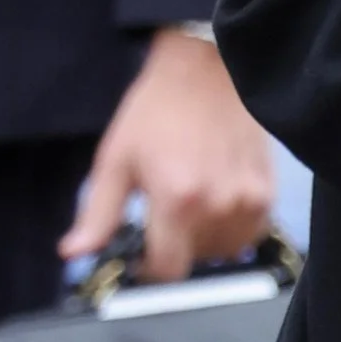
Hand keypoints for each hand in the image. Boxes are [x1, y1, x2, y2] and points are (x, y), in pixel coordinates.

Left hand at [61, 26, 275, 282]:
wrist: (207, 71)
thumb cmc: (157, 110)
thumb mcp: (115, 160)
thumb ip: (97, 215)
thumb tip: (73, 253)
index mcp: (177, 200)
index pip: (167, 271)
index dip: (150, 269)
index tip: (143, 255)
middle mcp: (217, 207)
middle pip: (194, 261)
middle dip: (175, 245)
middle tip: (165, 212)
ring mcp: (248, 202)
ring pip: (223, 252)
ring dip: (204, 240)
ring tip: (192, 204)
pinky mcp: (267, 194)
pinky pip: (248, 236)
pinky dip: (230, 229)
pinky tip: (216, 201)